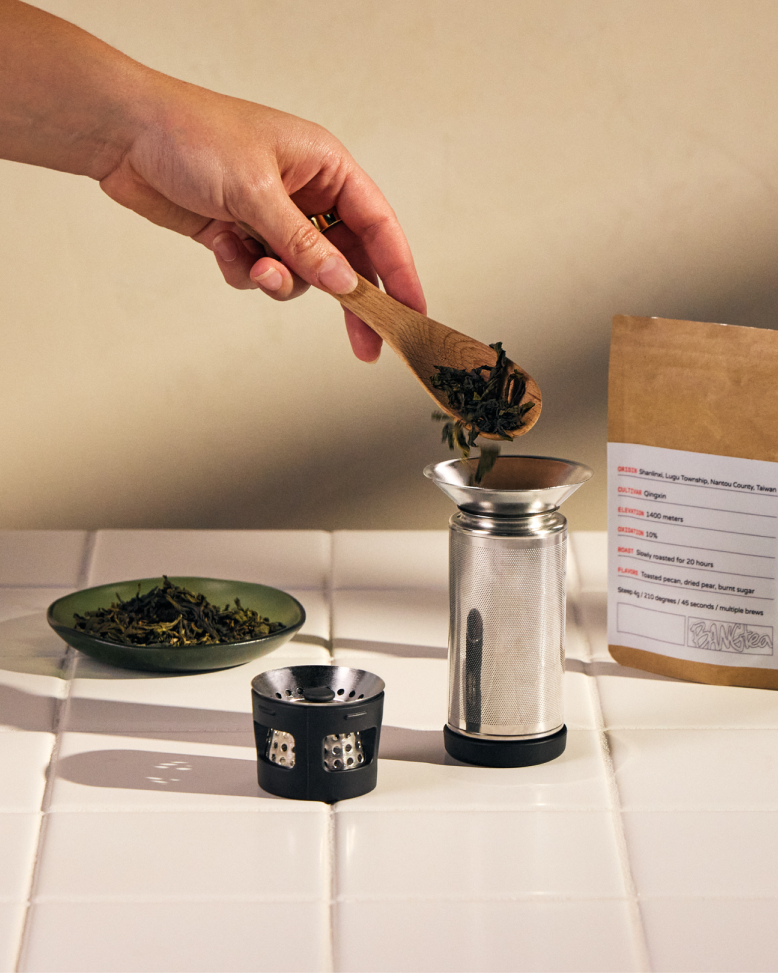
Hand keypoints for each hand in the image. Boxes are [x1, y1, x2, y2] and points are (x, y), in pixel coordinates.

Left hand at [100, 78, 425, 360]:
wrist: (124, 135)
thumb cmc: (192, 136)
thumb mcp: (257, 192)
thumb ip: (304, 245)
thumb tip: (345, 285)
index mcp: (325, 167)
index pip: (378, 226)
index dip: (399, 270)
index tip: (412, 311)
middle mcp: (306, 193)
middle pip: (346, 260)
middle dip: (349, 301)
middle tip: (366, 346)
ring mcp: (273, 217)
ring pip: (300, 274)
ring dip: (279, 281)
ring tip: (254, 265)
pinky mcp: (242, 235)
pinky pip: (260, 273)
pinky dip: (244, 270)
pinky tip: (222, 245)